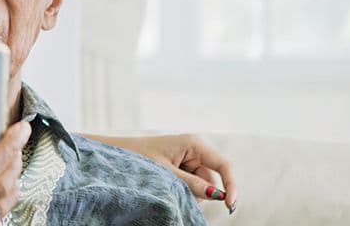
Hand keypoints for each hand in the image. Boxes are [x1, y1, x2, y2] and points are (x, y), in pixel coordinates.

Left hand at [107, 134, 237, 213]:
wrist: (119, 153)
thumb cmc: (139, 157)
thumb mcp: (166, 173)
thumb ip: (192, 184)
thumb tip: (217, 195)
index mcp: (194, 143)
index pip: (223, 165)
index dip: (231, 186)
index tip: (230, 205)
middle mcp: (196, 150)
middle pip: (212, 180)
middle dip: (201, 192)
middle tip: (177, 192)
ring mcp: (190, 159)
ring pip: (203, 186)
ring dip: (191, 193)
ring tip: (167, 186)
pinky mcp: (184, 168)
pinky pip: (193, 186)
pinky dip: (185, 191)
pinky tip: (168, 187)